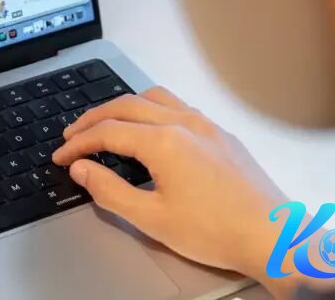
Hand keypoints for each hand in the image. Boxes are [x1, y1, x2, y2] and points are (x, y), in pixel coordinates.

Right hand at [52, 87, 285, 282]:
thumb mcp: (152, 219)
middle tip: (73, 136)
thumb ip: (110, 191)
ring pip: (153, 97)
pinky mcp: (221, 134)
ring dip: (123, 107)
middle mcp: (184, 122)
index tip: (62, 156)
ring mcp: (206, 124)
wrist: (273, 236)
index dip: (78, 143)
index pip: (107, 132)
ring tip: (106, 124)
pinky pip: (178, 106)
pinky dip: (151, 109)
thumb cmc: (217, 231)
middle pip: (125, 106)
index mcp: (164, 141)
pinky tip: (149, 128)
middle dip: (93, 118)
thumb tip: (83, 169)